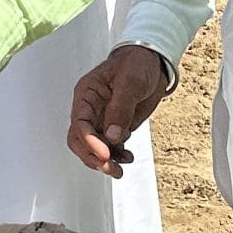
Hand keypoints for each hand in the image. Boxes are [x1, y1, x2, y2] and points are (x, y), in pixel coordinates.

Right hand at [68, 45, 171, 176]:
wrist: (152, 62)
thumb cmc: (136, 63)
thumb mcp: (130, 81)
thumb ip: (121, 108)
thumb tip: (113, 135)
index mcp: (87, 94)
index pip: (79, 123)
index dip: (90, 141)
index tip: (105, 154)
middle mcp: (90, 109)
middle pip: (80, 140)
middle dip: (92, 156)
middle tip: (108, 167)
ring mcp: (102, 119)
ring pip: (93, 147)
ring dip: (103, 161)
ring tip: (118, 169)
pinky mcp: (115, 126)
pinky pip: (110, 147)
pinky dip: (116, 156)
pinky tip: (126, 158)